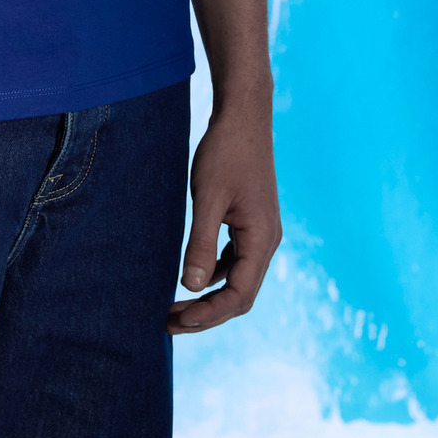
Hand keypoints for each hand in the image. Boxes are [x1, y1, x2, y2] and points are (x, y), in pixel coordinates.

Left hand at [167, 97, 279, 334]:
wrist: (244, 116)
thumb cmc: (226, 152)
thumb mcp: (208, 197)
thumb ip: (200, 242)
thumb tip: (190, 287)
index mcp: (262, 239)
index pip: (239, 295)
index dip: (208, 315)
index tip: (177, 320)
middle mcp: (267, 241)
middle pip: (241, 294)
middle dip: (207, 313)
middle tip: (169, 321)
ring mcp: (261, 232)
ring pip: (239, 279)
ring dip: (210, 297)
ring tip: (176, 306)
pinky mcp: (252, 222)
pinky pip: (236, 260)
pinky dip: (216, 274)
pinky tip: (193, 275)